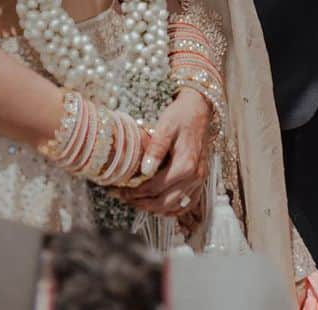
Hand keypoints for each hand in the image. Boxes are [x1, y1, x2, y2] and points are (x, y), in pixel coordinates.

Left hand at [113, 89, 211, 220]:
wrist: (199, 108)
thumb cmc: (181, 116)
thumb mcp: (165, 126)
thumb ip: (156, 148)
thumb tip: (145, 171)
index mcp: (185, 165)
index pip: (154, 188)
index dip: (134, 193)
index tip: (118, 191)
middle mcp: (194, 177)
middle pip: (163, 203)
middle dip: (140, 203)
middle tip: (122, 198)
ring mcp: (199, 180)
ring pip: (173, 207)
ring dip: (153, 208)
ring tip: (135, 201)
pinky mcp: (200, 180)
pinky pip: (186, 204)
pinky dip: (171, 210)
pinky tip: (158, 205)